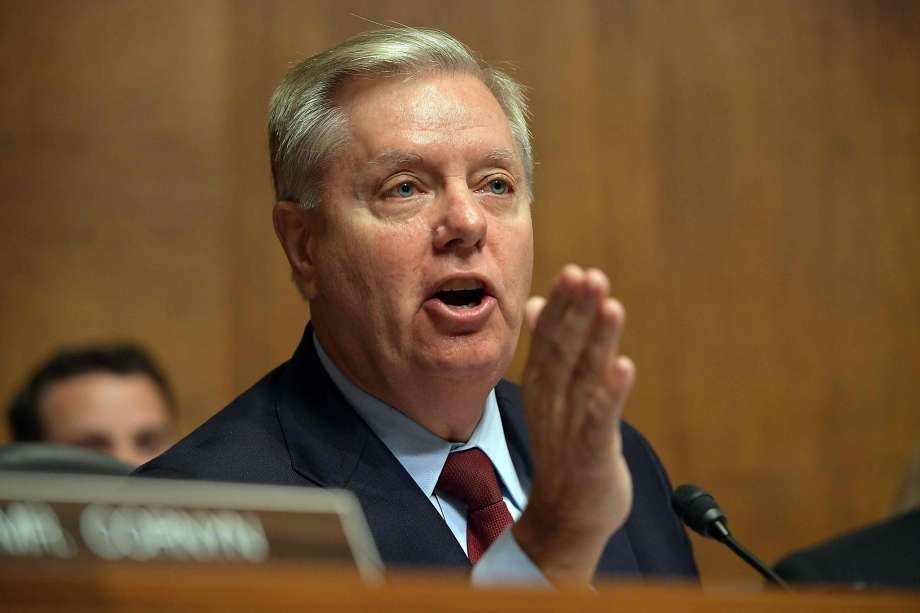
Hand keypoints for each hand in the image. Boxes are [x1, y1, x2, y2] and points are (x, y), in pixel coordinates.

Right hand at [512, 265, 634, 584]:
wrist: (566, 516)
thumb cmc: (565, 450)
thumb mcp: (551, 395)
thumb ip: (550, 349)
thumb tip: (538, 305)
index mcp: (542, 385)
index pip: (550, 338)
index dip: (564, 306)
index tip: (576, 273)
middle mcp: (552, 401)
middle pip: (564, 350)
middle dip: (578, 312)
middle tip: (590, 276)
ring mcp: (569, 427)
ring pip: (583, 377)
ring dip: (597, 340)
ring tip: (610, 306)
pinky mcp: (590, 453)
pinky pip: (600, 419)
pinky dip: (610, 393)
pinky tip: (622, 367)